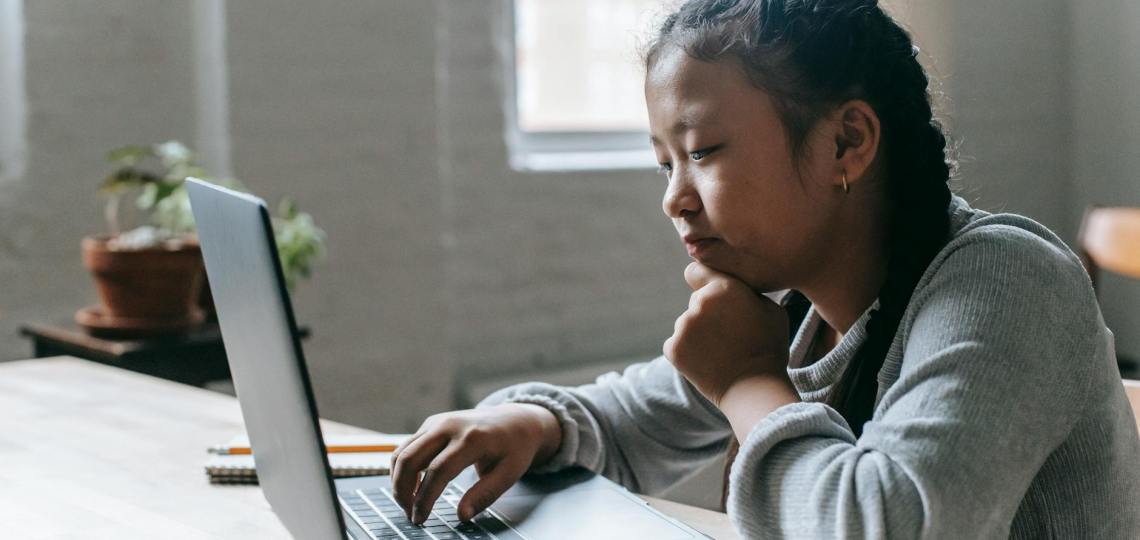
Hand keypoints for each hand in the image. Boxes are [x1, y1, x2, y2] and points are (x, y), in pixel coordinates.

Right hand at [389, 403, 560, 524]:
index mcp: (472, 438)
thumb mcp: (509, 473)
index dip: (425, 498)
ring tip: (408, 504)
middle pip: (410, 458)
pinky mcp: (431, 423)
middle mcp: (450, 425)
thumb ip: (485, 494)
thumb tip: (462, 515)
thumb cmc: (514, 448)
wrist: (516, 420)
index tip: (420, 518)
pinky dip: (403, 469)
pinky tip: (413, 487)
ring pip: (403, 452)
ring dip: (398, 480)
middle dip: (402, 490)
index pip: (439, 470)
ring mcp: (438, 422)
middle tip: (409, 514)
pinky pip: (407, 446)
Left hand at [664, 261, 790, 405]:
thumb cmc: (768, 347)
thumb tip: (736, 287)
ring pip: (687, 324)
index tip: (705, 287)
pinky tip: (708, 362)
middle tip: (728, 333)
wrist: (754, 388)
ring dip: (698, 333)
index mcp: (724, 288)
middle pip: (697, 301)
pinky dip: (688, 352)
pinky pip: (677, 344)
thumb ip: (748, 292)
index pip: (695, 271)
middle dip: (708, 312)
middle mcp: (699, 302)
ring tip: (721, 351)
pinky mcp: (672, 349)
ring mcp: (683, 326)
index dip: (702, 279)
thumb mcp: (771, 310)